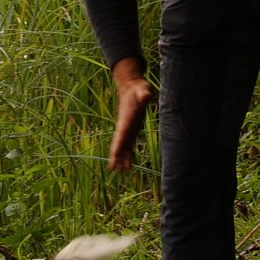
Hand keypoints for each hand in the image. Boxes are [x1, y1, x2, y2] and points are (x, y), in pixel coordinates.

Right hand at [108, 56, 153, 172]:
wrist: (132, 87)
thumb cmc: (139, 88)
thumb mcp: (143, 89)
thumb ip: (144, 94)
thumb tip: (146, 96)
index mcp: (127, 118)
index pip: (122, 133)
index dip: (118, 144)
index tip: (115, 155)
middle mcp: (125, 125)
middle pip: (119, 143)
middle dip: (117, 156)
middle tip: (114, 169)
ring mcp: (128, 129)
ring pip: (123, 146)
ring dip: (122, 158)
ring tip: (121, 172)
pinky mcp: (132, 130)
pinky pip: (129, 144)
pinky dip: (128, 154)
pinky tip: (128, 165)